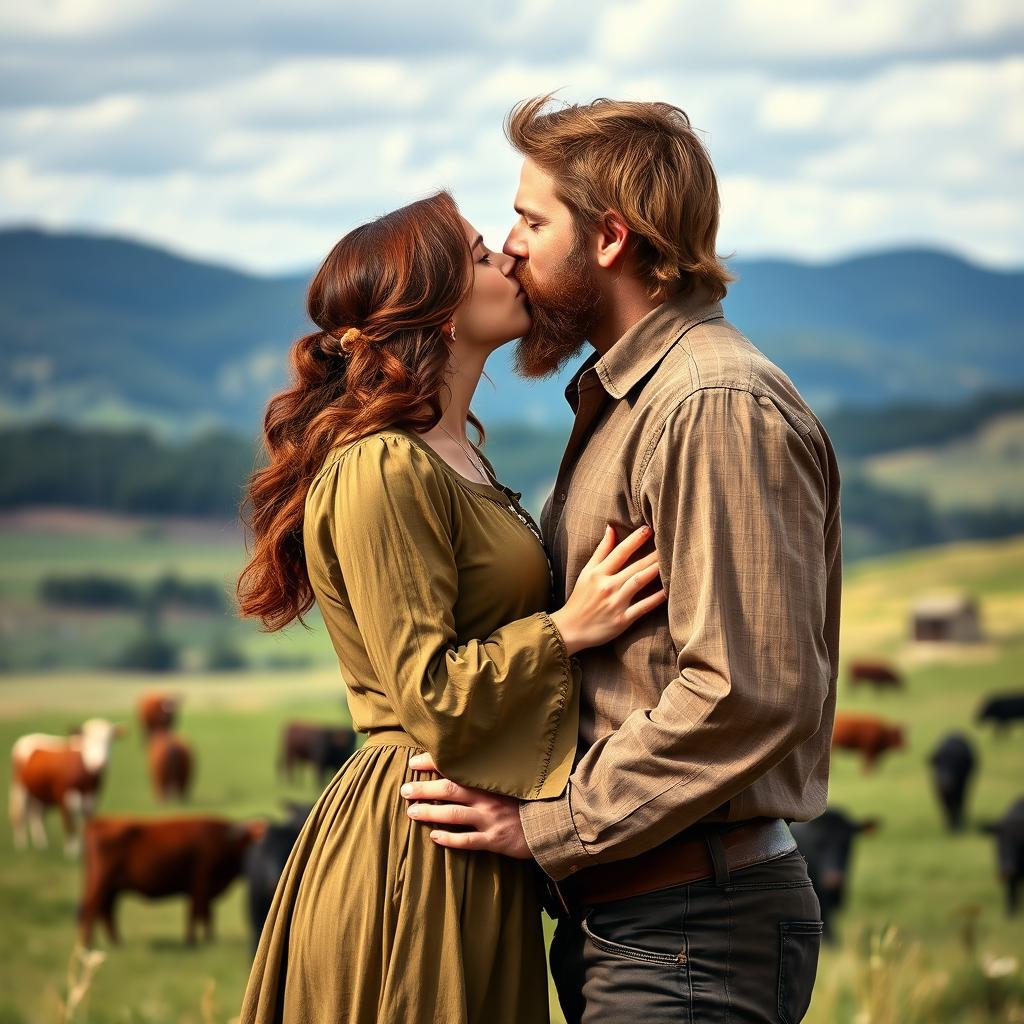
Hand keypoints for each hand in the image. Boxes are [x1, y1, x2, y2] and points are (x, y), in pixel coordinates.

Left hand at [399, 752, 531, 858]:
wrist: (553, 822)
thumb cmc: (528, 800)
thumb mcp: (511, 781)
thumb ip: (488, 775)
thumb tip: (461, 764)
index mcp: (490, 780)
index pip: (456, 768)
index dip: (434, 764)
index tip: (414, 762)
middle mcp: (488, 798)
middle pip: (450, 790)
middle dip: (425, 789)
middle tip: (404, 789)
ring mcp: (491, 819)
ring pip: (454, 815)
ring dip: (430, 813)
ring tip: (411, 812)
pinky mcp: (495, 840)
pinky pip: (467, 841)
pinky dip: (449, 839)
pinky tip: (434, 837)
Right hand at [549, 523, 666, 654]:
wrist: (570, 629)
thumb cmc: (580, 598)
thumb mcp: (587, 572)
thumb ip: (601, 551)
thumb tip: (611, 528)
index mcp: (598, 573)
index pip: (619, 552)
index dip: (635, 539)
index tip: (648, 528)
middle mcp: (607, 586)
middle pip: (634, 566)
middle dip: (652, 555)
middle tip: (668, 543)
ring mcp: (615, 603)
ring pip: (638, 582)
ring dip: (654, 571)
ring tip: (669, 561)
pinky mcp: (622, 620)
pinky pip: (642, 607)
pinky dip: (655, 599)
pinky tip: (667, 590)